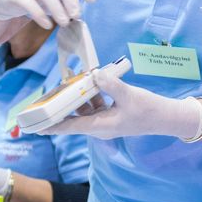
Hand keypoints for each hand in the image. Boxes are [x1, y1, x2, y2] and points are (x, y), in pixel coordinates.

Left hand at [43, 58, 201, 140]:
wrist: (166, 118)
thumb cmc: (149, 110)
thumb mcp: (129, 95)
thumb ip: (111, 84)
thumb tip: (95, 74)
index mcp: (100, 126)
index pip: (70, 127)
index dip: (51, 127)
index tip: (35, 127)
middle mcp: (99, 126)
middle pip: (72, 119)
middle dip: (58, 109)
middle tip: (42, 100)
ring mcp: (105, 121)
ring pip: (82, 110)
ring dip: (74, 99)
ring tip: (65, 84)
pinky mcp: (111, 114)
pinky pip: (93, 105)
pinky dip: (88, 95)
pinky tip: (87, 82)